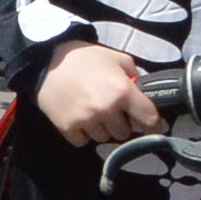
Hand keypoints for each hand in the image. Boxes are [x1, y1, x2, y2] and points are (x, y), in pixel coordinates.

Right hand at [33, 41, 159, 147]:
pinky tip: (78, 118)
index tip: (152, 128)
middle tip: (110, 111)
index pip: (148, 118)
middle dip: (120, 123)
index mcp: (122, 91)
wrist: (46, 61)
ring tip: (92, 113)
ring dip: (101, 129)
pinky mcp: (68, 128)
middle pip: (124, 133)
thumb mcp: (115, 57)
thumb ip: (134, 74)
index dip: (154, 125)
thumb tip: (141, 91)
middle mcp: (106, 109)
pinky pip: (83, 142)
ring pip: (104, 138)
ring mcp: (86, 120)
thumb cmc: (84, 58)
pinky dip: (82, 133)